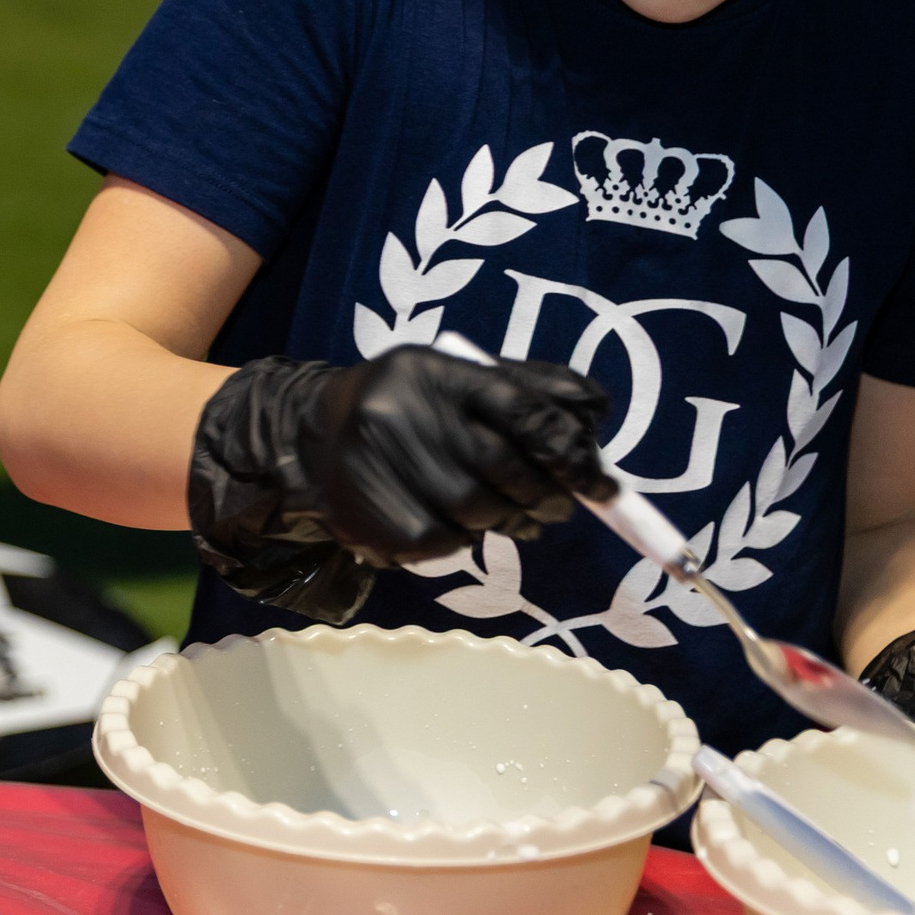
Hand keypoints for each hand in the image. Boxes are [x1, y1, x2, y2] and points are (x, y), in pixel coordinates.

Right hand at [190, 347, 612, 620]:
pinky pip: (451, 542)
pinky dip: (468, 538)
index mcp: (435, 372)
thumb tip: (595, 416)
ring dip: (512, 520)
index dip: (571, 451)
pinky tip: (458, 522)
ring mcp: (385, 469)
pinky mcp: (376, 518)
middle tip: (559, 505)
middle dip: (548, 494)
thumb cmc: (406, 406)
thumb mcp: (458, 379)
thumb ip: (527, 390)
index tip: (601, 483)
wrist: (314, 438)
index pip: (524, 411)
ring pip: (483, 511)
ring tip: (511, 515)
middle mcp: (405, 415)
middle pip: (509, 468)